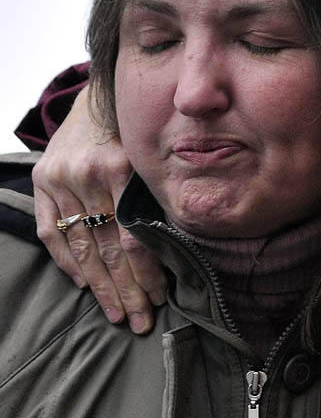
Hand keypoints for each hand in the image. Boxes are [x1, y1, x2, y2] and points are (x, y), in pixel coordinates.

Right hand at [32, 88, 166, 333]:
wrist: (97, 96)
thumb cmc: (138, 129)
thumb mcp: (156, 153)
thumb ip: (160, 193)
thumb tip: (182, 245)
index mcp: (122, 168)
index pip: (133, 235)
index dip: (146, 270)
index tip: (159, 298)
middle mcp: (87, 175)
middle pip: (107, 247)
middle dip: (126, 289)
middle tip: (141, 320)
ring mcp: (60, 180)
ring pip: (81, 245)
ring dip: (99, 286)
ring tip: (117, 314)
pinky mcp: (42, 182)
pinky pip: (51, 231)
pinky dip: (68, 261)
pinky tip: (85, 284)